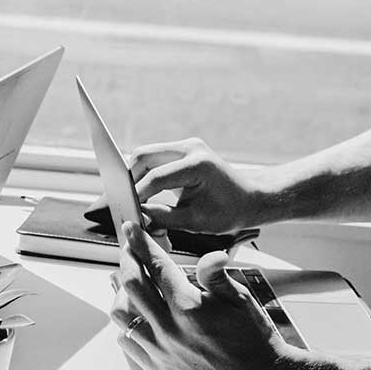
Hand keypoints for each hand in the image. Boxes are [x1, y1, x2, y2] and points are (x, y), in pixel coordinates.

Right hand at [89, 138, 262, 233]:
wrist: (251, 198)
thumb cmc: (230, 212)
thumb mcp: (195, 222)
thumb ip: (162, 218)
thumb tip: (136, 217)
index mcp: (197, 164)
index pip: (154, 178)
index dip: (135, 196)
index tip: (123, 211)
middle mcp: (190, 148)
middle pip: (143, 157)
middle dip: (128, 180)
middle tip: (119, 202)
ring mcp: (186, 146)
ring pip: (145, 155)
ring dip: (134, 176)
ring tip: (129, 198)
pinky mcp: (182, 151)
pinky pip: (154, 158)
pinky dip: (144, 174)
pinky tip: (140, 192)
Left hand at [110, 221, 283, 369]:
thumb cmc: (253, 338)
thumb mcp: (241, 300)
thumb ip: (216, 276)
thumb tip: (212, 254)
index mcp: (190, 308)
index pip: (156, 266)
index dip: (141, 244)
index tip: (131, 230)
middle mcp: (170, 330)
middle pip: (132, 286)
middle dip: (127, 261)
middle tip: (129, 251)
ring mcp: (161, 351)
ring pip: (122, 314)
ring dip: (121, 293)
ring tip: (130, 282)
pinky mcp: (157, 368)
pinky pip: (126, 341)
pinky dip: (126, 324)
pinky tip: (137, 314)